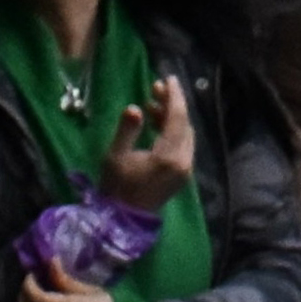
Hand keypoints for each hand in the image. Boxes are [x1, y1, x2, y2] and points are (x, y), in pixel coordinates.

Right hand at [97, 77, 194, 211]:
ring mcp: (185, 170)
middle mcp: (183, 161)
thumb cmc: (116, 188)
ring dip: (171, 117)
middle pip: (184, 124)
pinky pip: (182, 145)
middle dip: (172, 104)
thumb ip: (127, 130)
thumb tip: (134, 108)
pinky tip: (156, 124)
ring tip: (151, 104)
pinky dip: (172, 131)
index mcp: (169, 156)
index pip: (177, 118)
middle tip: (155, 89)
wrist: (122, 223)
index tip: (168, 78)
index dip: (174, 96)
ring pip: (184, 134)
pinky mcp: (181, 175)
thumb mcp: (116, 157)